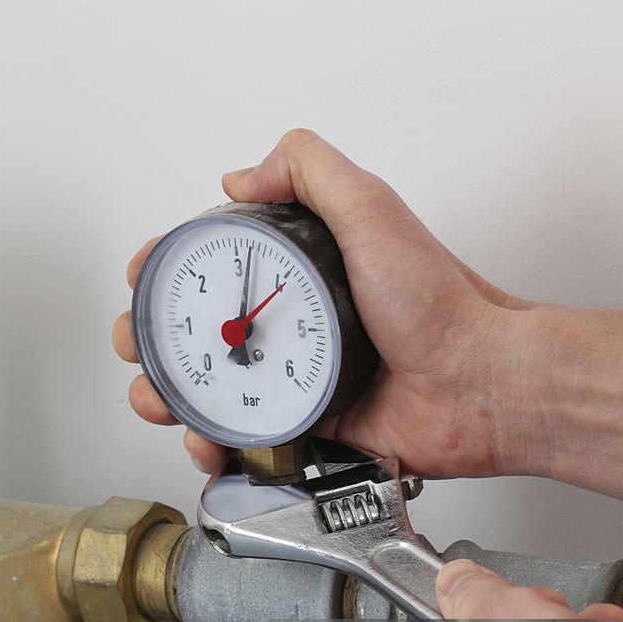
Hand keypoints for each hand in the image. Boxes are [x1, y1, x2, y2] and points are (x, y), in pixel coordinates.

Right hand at [112, 129, 534, 476]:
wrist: (481, 384)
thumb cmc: (441, 303)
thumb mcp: (372, 210)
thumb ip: (309, 171)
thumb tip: (241, 176)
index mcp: (306, 270)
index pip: (220, 268)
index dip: (173, 274)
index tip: (145, 279)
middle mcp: (300, 325)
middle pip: (207, 334)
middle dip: (158, 343)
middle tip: (140, 351)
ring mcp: (304, 380)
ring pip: (219, 392)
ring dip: (176, 400)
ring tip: (162, 405)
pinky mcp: (315, 430)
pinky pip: (254, 442)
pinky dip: (221, 450)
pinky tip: (209, 448)